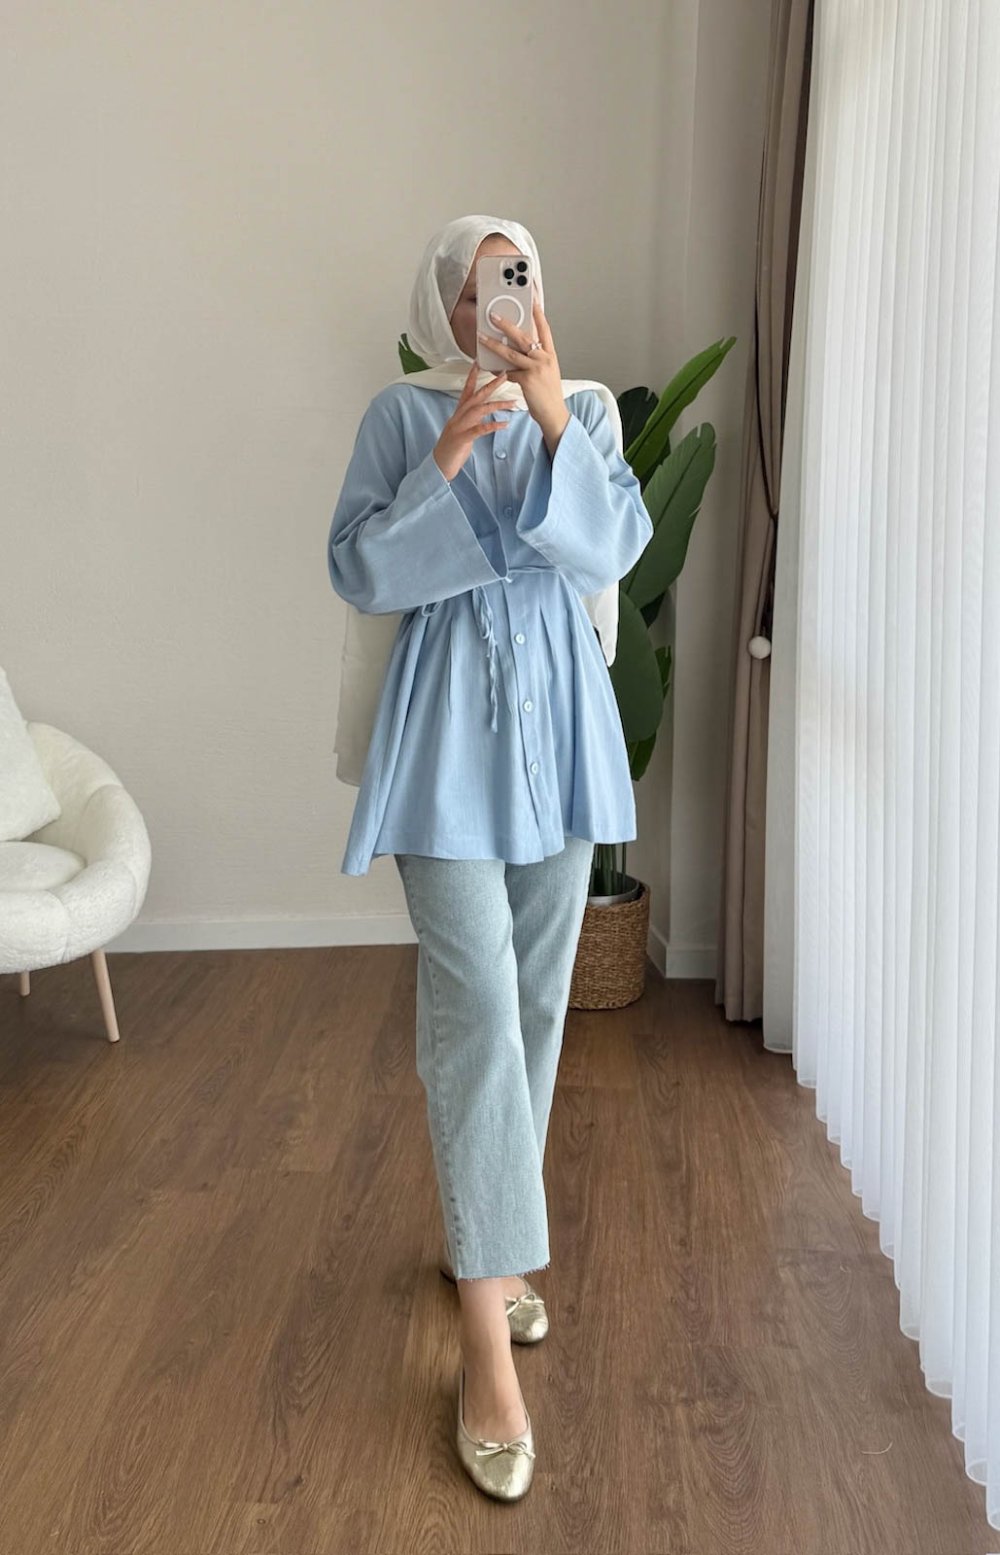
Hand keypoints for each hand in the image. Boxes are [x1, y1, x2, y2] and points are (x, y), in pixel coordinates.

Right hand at [433, 362, 516, 481]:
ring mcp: (459, 427)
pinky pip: (480, 430)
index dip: (472, 376)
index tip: (479, 363)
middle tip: (505, 375)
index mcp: (458, 413)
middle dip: (491, 384)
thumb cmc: (452, 449)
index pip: (466, 390)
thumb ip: (472, 419)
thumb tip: (483, 411)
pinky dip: (493, 426)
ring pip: (479, 410)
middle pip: (476, 396)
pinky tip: (504, 425)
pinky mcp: (462, 439)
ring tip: (512, 402)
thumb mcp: (463, 430)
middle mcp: (458, 416)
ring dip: (497, 404)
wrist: (439, 465)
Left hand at [478, 291, 567, 437]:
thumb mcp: (547, 370)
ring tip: (482, 337)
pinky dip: (498, 371)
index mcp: (550, 354)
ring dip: (494, 344)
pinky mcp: (528, 381)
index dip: (538, 314)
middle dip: (507, 324)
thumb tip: (519, 348)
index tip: (532, 299)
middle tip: (494, 316)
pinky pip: (508, 372)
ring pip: (511, 352)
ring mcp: (536, 369)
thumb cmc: (549, 393)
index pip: (544, 329)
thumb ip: (536, 357)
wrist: (553, 413)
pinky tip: (491, 368)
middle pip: (524, 336)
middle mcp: (544, 358)